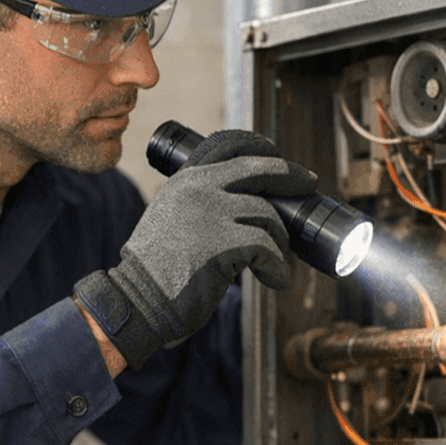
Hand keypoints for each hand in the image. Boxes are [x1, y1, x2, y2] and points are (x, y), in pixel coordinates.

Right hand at [74, 131, 315, 368]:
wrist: (138, 301)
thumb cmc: (158, 269)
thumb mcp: (171, 217)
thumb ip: (200, 202)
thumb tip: (249, 202)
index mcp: (184, 179)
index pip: (227, 144)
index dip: (258, 145)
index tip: (278, 155)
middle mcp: (197, 189)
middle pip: (258, 168)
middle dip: (289, 175)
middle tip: (307, 184)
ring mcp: (210, 214)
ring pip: (268, 215)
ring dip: (279, 240)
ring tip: (274, 261)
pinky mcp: (223, 244)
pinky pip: (267, 248)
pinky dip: (277, 267)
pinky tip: (274, 280)